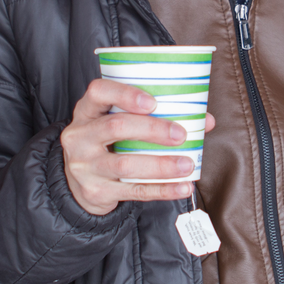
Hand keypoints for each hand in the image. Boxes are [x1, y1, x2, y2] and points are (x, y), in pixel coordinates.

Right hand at [58, 77, 216, 215]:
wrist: (78, 184)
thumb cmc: (106, 144)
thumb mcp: (116, 124)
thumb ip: (154, 117)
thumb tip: (205, 120)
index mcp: (86, 111)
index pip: (98, 92)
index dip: (125, 94)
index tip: (153, 102)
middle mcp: (80, 137)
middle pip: (116, 127)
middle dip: (153, 130)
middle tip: (181, 135)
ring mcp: (85, 166)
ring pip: (125, 165)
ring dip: (161, 165)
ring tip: (187, 164)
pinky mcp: (96, 191)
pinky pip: (133, 191)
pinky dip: (162, 190)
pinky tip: (182, 187)